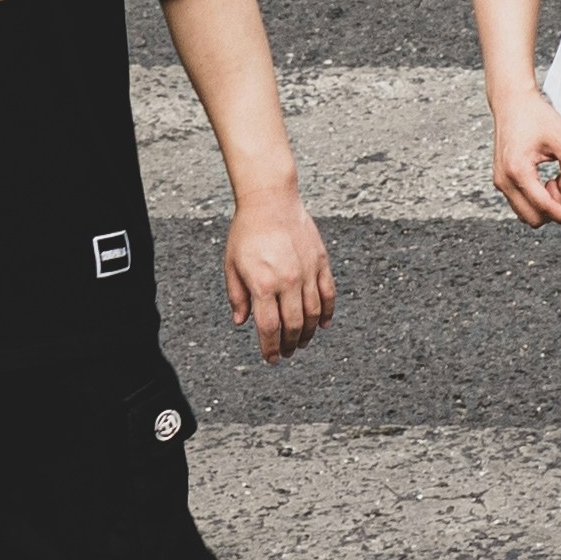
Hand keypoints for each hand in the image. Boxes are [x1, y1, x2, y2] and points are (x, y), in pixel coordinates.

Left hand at [220, 192, 335, 360]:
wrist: (270, 201)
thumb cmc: (247, 232)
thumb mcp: (232, 265)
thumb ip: (237, 296)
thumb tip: (241, 322)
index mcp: (262, 284)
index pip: (269, 327)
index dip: (270, 348)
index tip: (271, 358)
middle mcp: (287, 281)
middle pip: (293, 325)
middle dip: (289, 344)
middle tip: (286, 353)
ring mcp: (307, 272)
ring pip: (313, 313)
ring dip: (308, 333)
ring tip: (301, 342)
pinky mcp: (320, 262)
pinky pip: (328, 294)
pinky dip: (327, 312)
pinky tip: (322, 324)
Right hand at [487, 79, 560, 233]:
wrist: (512, 102)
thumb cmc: (538, 118)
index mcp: (518, 171)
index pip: (545, 208)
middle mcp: (504, 180)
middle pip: (534, 219)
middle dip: (554, 209)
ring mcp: (500, 181)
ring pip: (526, 214)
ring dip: (545, 205)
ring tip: (553, 179)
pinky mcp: (501, 179)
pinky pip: (521, 203)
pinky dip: (537, 199)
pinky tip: (545, 179)